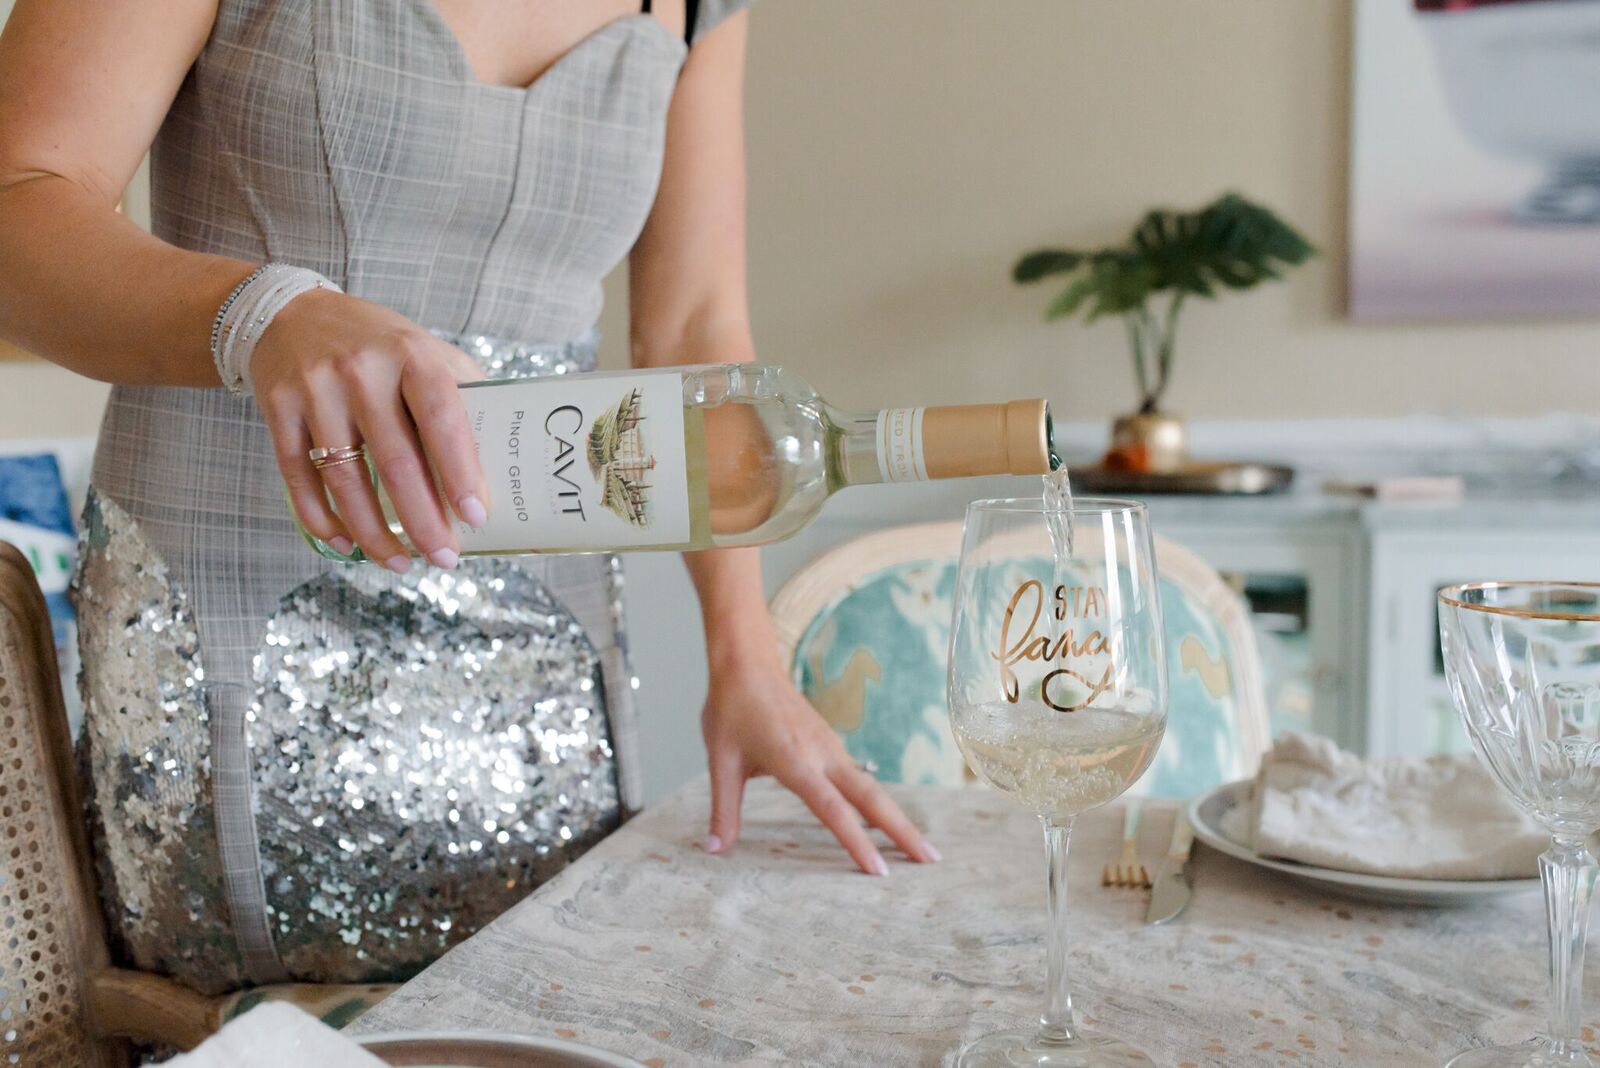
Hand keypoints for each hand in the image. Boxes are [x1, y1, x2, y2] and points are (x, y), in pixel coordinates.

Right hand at [250, 289, 488, 571]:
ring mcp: (315, 390)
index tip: (476, 516)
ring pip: (345, 480)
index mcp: (411, 354)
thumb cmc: (376, 343)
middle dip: (423, 521)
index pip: (442, 418)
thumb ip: (461, 392)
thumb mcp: (423, 348)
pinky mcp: (279, 410)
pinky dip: (322, 519)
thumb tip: (501, 457)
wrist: (288, 313)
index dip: (460, 471)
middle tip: (445, 559)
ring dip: (373, 533)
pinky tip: (346, 544)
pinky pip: (300, 478)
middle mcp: (361, 371)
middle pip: (395, 462)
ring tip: (400, 564)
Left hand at [701, 651, 941, 875]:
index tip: (881, 873)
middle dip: (904, 831)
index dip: (857, 843)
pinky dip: (878, 804)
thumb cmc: (731, 709)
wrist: (747, 663)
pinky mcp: (830, 744)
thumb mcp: (721, 761)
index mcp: (796, 762)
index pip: (833, 810)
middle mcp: (823, 755)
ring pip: (871, 789)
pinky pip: (860, 778)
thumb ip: (723, 809)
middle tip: (932, 861)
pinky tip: (886, 822)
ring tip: (921, 850)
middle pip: (873, 798)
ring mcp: (831, 748)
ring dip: (897, 818)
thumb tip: (713, 851)